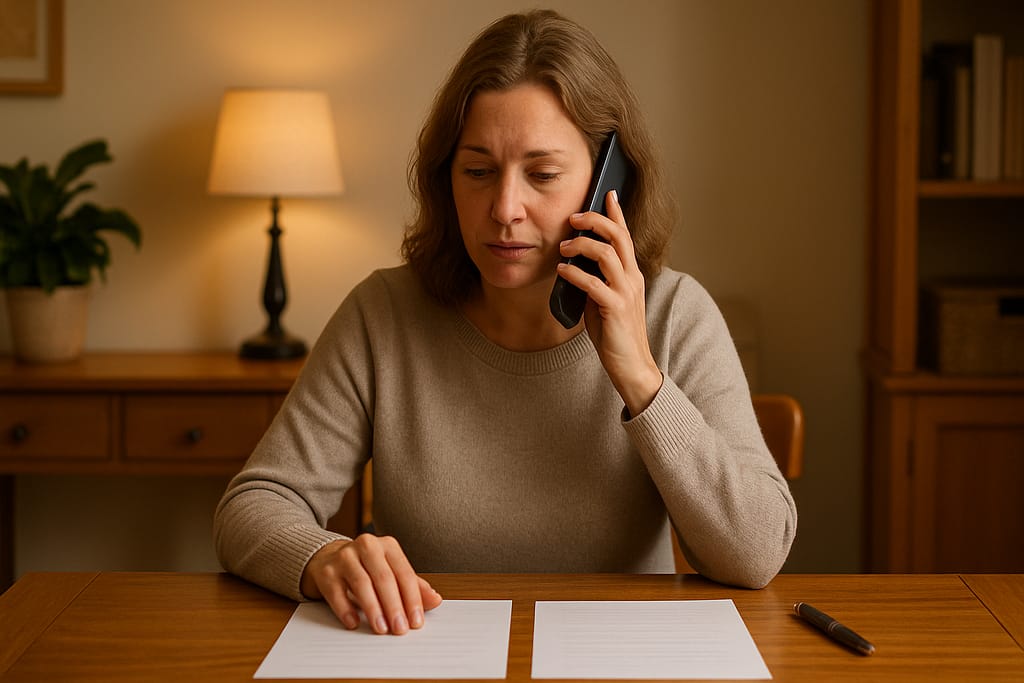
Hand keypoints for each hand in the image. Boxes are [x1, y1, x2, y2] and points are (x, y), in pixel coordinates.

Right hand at [300, 534, 442, 633]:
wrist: (329, 558)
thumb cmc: (367, 567)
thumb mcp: (391, 572)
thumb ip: (414, 586)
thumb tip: (435, 600)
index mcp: (387, 546)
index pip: (404, 573)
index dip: (412, 599)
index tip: (416, 621)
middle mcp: (367, 546)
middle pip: (384, 578)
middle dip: (394, 606)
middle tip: (399, 629)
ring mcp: (344, 557)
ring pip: (361, 584)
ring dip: (373, 609)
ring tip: (381, 628)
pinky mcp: (326, 571)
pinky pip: (336, 593)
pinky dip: (346, 610)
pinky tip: (354, 623)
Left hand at [556, 190, 662, 415]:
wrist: (631, 366)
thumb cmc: (614, 333)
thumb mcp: (604, 299)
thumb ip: (596, 279)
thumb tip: (574, 262)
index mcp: (631, 274)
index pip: (625, 236)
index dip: (616, 213)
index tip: (606, 193)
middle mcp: (632, 278)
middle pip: (618, 237)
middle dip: (595, 220)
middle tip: (573, 218)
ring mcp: (626, 293)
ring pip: (608, 255)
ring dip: (582, 246)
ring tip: (563, 248)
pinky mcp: (616, 310)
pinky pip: (594, 284)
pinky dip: (575, 274)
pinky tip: (562, 271)